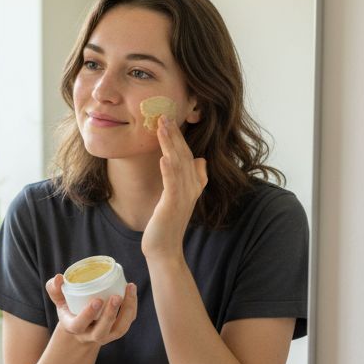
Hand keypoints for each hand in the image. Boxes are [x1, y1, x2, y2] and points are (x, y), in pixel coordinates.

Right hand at [46, 274, 137, 345]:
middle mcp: (91, 335)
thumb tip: (59, 277)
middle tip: (116, 296)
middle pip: (102, 331)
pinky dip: (132, 307)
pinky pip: (127, 321)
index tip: (96, 300)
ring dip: (127, 310)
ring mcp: (106, 335)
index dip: (88, 315)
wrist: (83, 326)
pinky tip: (131, 291)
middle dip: (110, 315)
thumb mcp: (59, 300)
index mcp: (74, 328)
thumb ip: (54, 289)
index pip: (79, 325)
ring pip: (119, 328)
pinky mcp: (117, 330)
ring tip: (129, 289)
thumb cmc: (69, 308)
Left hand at [141, 114, 206, 261]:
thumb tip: (201, 161)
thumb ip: (191, 178)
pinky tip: (164, 157)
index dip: (179, 137)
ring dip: (170, 144)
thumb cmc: (168, 224)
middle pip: (184, 154)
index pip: (187, 154)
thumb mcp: (180, 197)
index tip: (170, 118)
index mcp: (193, 184)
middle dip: (174, 134)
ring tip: (162, 126)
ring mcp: (184, 196)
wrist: (165, 249)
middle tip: (165, 114)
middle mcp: (191, 187)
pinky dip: (169, 169)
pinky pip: (173, 183)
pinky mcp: (173, 204)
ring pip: (178, 164)